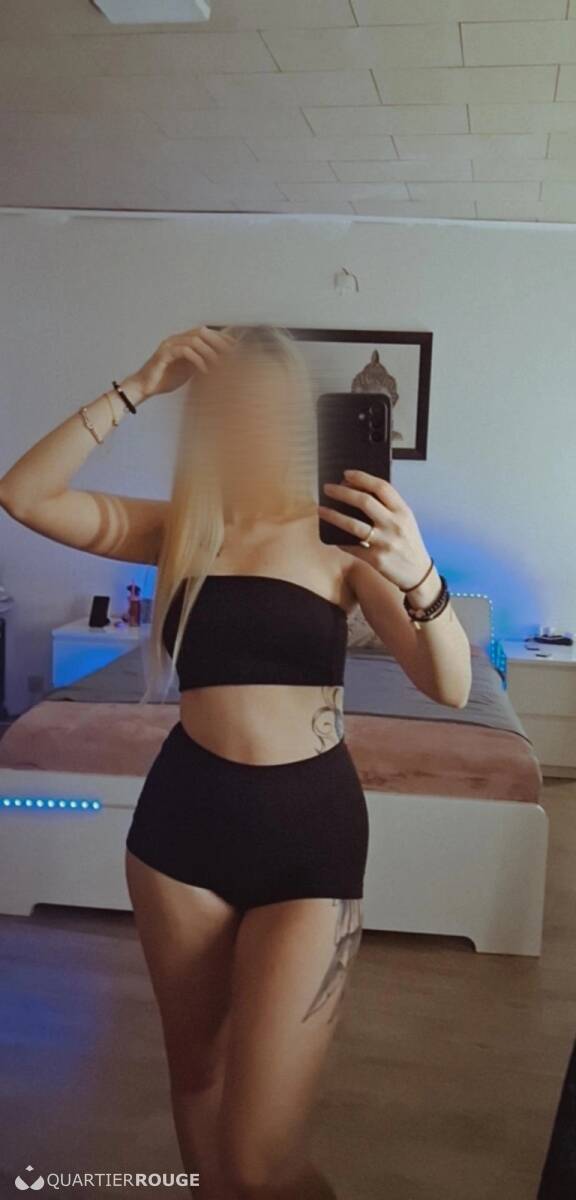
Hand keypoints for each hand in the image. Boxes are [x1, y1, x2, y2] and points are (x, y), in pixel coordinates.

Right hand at [119, 326, 234, 404]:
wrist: (146, 387)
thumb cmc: (167, 379)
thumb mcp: (190, 370)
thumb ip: (203, 362)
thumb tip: (223, 363)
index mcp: (184, 340)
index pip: (206, 332)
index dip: (222, 337)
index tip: (236, 348)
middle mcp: (177, 338)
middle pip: (202, 332)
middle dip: (219, 342)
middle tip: (232, 355)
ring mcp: (169, 344)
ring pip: (195, 340)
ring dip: (210, 352)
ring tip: (220, 365)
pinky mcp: (164, 354)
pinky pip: (185, 352)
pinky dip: (198, 360)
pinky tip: (205, 371)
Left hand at [318, 469, 431, 592]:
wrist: (419, 573)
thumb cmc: (409, 543)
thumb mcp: (406, 520)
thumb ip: (389, 507)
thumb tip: (360, 492)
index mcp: (402, 511)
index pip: (382, 487)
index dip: (362, 478)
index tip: (346, 474)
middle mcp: (394, 525)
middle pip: (364, 501)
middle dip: (342, 492)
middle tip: (328, 489)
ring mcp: (385, 542)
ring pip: (353, 524)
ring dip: (333, 515)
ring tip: (321, 510)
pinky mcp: (376, 559)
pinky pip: (351, 547)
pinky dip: (339, 541)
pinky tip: (332, 536)